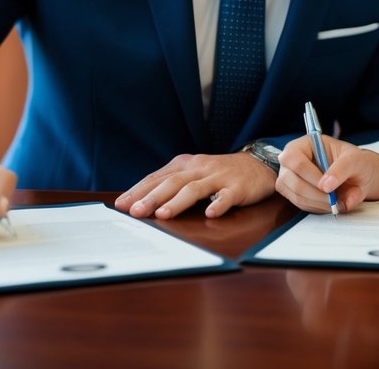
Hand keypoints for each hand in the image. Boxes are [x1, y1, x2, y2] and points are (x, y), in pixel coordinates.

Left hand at [115, 152, 276, 219]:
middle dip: (152, 197)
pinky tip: (210, 213)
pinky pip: (227, 196)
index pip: (158, 177)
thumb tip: (141, 201)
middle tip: (135, 211)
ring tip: (162, 215)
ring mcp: (219, 177)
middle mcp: (200, 168)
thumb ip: (171, 183)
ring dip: (177, 202)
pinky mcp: (238, 187)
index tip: (121, 204)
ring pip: (195, 189)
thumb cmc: (220, 173)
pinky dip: (218, 204)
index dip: (139, 190)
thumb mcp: (193, 173)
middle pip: (172, 182)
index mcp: (186, 165)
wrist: (258, 164)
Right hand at [276, 136, 378, 213]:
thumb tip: (326, 186)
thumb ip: (342, 169)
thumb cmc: (355, 162)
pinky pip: (299, 203)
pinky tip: (329, 203)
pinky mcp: (293, 192)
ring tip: (334, 202)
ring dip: (316, 202)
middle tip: (333, 200)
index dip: (309, 175)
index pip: (294, 158)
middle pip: (289, 178)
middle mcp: (292, 159)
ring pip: (294, 194)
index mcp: (305, 143)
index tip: (328, 188)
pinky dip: (315, 207)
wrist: (358, 175)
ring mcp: (290, 176)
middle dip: (314, 193)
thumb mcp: (355, 160)